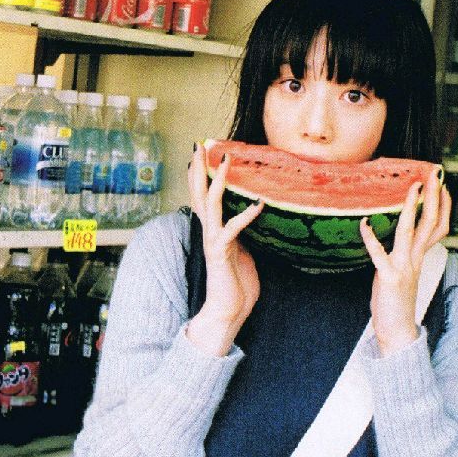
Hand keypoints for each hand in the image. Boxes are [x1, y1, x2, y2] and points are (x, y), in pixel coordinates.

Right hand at [186, 144, 263, 356]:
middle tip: (200, 144)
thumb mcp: (245, 252)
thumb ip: (244, 234)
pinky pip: (232, 229)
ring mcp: (214, 241)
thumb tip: (253, 217)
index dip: (202, 174)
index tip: (205, 152)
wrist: (228, 312)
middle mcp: (210, 232)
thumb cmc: (238, 285)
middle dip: (199, 168)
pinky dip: (246, 216)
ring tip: (224, 160)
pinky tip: (259, 204)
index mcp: (215, 230)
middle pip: (200, 193)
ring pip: (211, 204)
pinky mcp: (221, 253)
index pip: (204, 196)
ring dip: (218, 181)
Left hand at [359, 166, 450, 356]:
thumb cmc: (397, 302)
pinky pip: (379, 254)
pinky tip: (363, 223)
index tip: (443, 186)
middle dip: (433, 198)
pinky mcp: (389, 278)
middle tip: (434, 175)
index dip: (443, 206)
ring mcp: (404, 268)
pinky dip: (371, 238)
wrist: (397, 333)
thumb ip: (407, 254)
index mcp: (420, 258)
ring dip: (411, 208)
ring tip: (413, 188)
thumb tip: (405, 237)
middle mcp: (416, 260)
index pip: (438, 227)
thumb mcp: (405, 272)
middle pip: (430, 223)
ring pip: (411, 232)